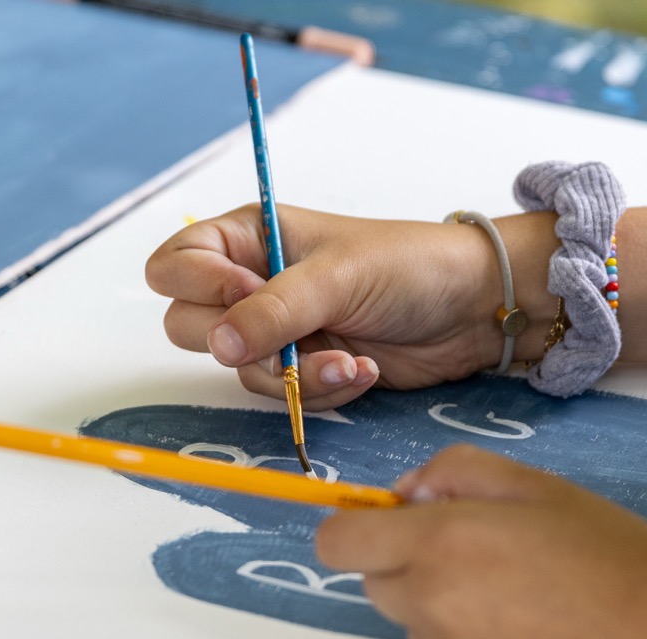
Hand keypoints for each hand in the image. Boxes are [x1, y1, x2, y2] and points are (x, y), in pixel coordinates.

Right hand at [145, 204, 560, 408]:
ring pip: (236, 368)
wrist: (471, 310)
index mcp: (250, 237)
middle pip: (189, 324)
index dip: (200, 285)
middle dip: (242, 340)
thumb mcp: (336, 277)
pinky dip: (318, 390)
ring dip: (291, 373)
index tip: (247, 291)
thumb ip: (272, 311)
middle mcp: (251, 282)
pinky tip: (361, 371)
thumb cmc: (409, 266)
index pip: (175, 265)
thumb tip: (217, 345)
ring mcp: (273, 329)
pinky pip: (278, 393)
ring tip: (350, 360)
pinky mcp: (298, 368)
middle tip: (293, 332)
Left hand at [315, 444, 646, 638]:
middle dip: (411, 570)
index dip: (357, 531)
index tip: (389, 529)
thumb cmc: (622, 564)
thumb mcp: (544, 489)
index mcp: (441, 544)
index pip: (338, 543)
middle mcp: (429, 607)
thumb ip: (458, 472)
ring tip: (529, 612)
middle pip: (377, 585)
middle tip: (487, 566)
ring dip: (449, 616)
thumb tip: (404, 491)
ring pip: (418, 630)